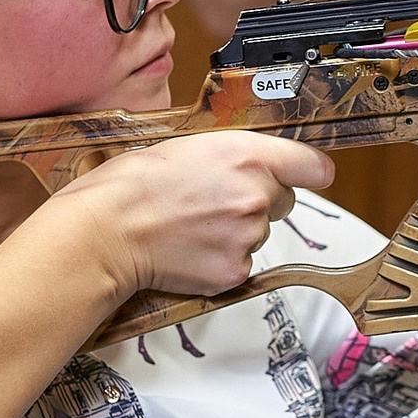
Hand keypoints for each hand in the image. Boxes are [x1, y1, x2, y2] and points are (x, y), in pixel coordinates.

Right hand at [54, 132, 335, 297]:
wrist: (106, 232)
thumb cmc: (133, 184)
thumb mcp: (188, 147)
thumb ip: (232, 156)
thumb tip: (249, 165)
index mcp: (247, 156)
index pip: (312, 165)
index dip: (310, 171)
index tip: (309, 175)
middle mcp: (257, 196)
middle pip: (283, 201)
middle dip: (259, 200)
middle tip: (216, 201)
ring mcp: (248, 237)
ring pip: (257, 233)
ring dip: (235, 231)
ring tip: (191, 225)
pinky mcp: (235, 271)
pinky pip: (241, 263)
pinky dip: (220, 259)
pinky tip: (190, 249)